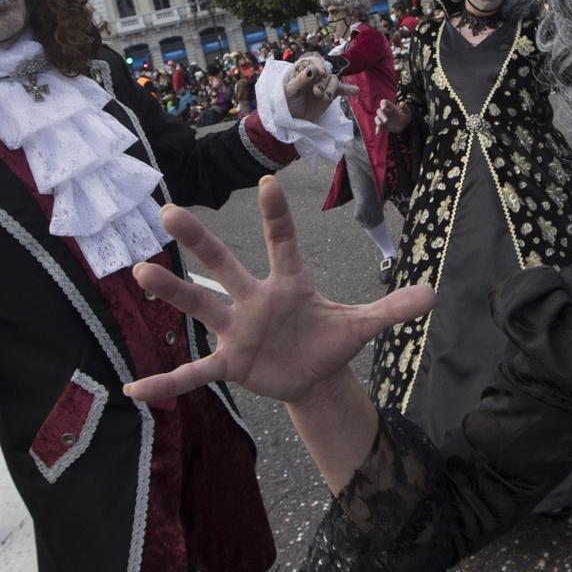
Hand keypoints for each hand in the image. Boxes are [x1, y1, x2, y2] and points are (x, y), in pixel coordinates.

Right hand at [124, 178, 432, 404]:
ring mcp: (237, 329)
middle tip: (170, 210)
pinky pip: (195, 371)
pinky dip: (168, 382)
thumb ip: (393, 308)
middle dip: (198, 239)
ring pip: (201, 304)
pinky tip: (135, 389)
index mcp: (288, 283)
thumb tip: (436, 293)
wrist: (312, 376)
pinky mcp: (230, 363)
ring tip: (140, 270)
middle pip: (223, 263)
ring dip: (172, 291)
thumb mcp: (363, 325)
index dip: (277, 216)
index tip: (271, 182)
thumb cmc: (329, 339)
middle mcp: (254, 298)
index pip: (283, 242)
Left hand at [283, 55, 357, 121]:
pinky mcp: (331, 94)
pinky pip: (341, 90)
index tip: (320, 73)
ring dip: (331, 88)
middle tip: (316, 92)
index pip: (313, 61)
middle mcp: (315, 75)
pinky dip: (348, 90)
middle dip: (322, 82)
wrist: (292, 118)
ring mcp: (324, 85)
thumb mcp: (290, 90)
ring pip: (333, 80)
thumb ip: (301, 79)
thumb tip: (313, 69)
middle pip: (325, 72)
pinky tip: (356, 90)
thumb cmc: (287, 101)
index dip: (318, 65)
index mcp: (302, 70)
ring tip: (325, 98)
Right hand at [374, 98, 411, 134]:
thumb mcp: (407, 112)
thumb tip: (401, 103)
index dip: (383, 104)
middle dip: (381, 115)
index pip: (384, 102)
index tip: (384, 108)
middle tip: (386, 120)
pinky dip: (378, 129)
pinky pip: (378, 126)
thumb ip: (405, 107)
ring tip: (380, 125)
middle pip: (379, 111)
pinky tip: (377, 133)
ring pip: (377, 118)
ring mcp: (383, 118)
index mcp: (390, 107)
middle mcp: (385, 112)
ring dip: (378, 121)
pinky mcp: (383, 125)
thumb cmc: (406, 117)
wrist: (405, 126)